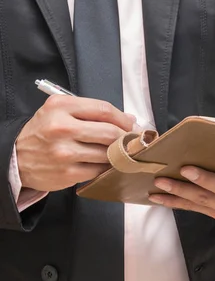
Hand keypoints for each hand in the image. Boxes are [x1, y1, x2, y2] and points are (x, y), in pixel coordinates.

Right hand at [16, 95, 135, 191]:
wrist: (17, 158)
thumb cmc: (44, 132)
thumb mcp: (61, 111)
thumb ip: (93, 112)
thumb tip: (130, 120)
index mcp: (61, 107)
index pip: (105, 110)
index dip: (123, 119)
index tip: (131, 125)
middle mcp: (61, 128)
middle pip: (110, 132)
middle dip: (125, 137)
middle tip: (131, 140)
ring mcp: (64, 152)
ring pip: (107, 153)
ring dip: (118, 154)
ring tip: (117, 152)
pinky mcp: (67, 173)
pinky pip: (99, 169)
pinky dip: (106, 167)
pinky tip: (104, 163)